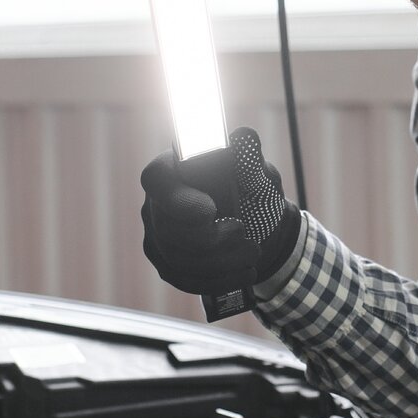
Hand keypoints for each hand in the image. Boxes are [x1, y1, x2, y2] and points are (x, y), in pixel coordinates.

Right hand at [141, 127, 300, 295]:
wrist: (261, 230)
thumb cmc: (255, 195)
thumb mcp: (257, 175)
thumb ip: (249, 161)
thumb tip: (244, 138)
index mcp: (173, 170)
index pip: (156, 179)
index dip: (179, 199)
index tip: (211, 210)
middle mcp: (157, 202)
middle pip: (168, 228)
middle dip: (211, 239)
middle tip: (243, 234)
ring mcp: (157, 235)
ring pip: (178, 258)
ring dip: (221, 261)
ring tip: (252, 252)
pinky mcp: (166, 262)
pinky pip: (183, 278)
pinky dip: (218, 279)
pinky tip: (243, 272)